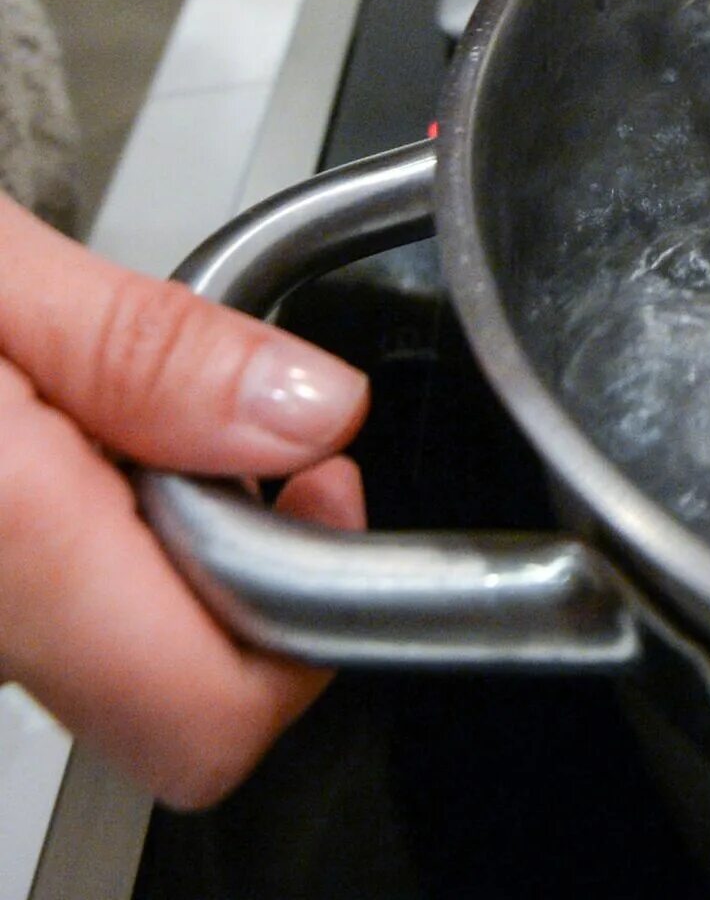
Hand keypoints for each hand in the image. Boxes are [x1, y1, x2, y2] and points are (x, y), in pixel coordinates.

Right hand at [0, 191, 367, 808]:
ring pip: (97, 662)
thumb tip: (310, 415)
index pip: (206, 722)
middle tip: (233, 424)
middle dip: (231, 558)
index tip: (315, 482)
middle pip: (162, 694)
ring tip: (103, 415)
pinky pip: (28, 629)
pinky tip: (42, 452)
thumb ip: (145, 353)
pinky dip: (71, 547)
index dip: (307, 607)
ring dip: (146, 546)